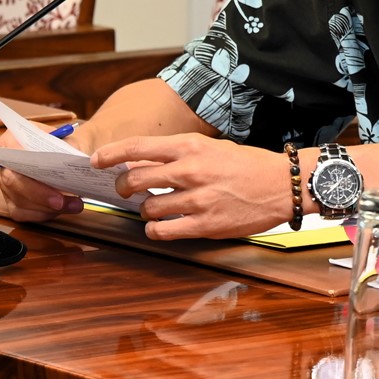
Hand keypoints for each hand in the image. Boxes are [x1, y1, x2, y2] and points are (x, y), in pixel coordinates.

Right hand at [0, 127, 84, 222]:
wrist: (68, 154)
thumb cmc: (64, 145)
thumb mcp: (68, 139)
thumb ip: (68, 147)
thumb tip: (72, 160)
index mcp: (12, 139)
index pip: (11, 148)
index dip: (22, 157)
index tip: (40, 164)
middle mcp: (4, 164)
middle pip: (12, 180)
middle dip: (38, 193)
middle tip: (60, 200)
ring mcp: (6, 186)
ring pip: (20, 201)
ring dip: (47, 207)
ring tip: (73, 205)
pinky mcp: (13, 203)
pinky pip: (25, 214)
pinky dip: (45, 214)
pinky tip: (64, 209)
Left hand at [91, 133, 288, 239]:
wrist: (281, 185)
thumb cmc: (247, 164)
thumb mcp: (212, 147)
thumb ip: (180, 155)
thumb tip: (145, 162)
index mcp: (191, 146)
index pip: (138, 147)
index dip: (111, 154)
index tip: (96, 160)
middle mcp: (190, 171)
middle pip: (135, 180)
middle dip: (124, 187)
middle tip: (126, 190)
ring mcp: (197, 199)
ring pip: (148, 209)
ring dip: (145, 210)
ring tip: (156, 208)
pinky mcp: (205, 224)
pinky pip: (164, 231)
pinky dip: (156, 230)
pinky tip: (162, 226)